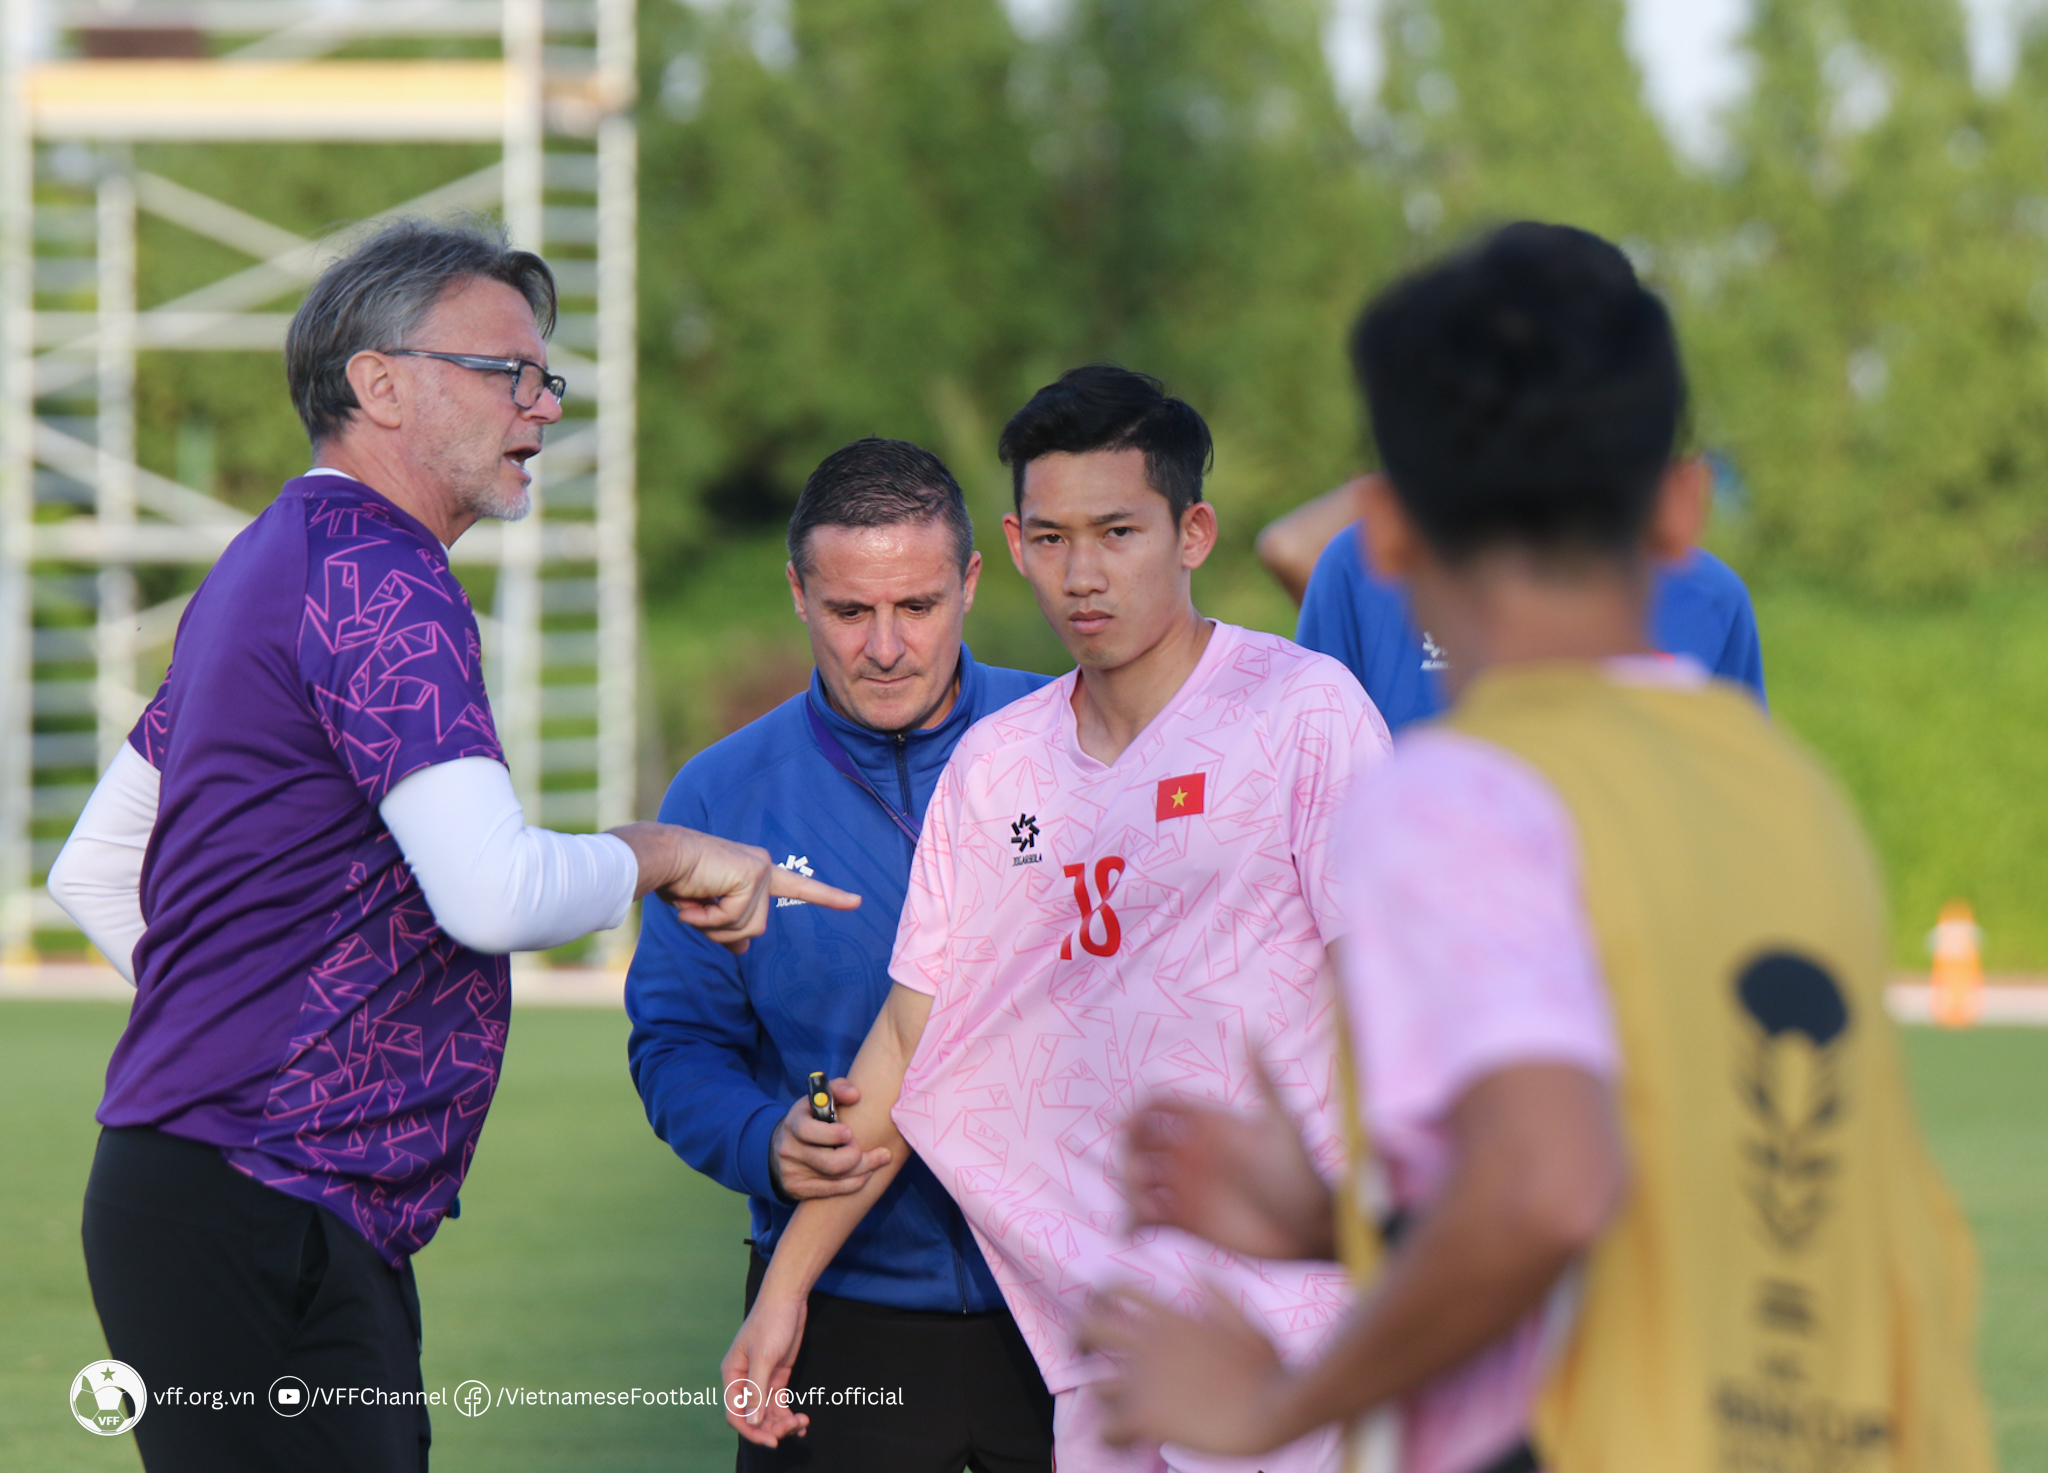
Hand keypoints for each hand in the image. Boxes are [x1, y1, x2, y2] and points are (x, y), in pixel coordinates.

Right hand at [610, 823, 859, 952]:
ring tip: (695, 903)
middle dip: (721, 929)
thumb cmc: (679, 880)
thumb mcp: (706, 911)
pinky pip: (734, 919)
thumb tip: (745, 949)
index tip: (857, 902)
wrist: (661, 858)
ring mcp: (762, 870)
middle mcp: (766, 868)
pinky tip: (697, 899)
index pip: (800, 887)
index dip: (828, 897)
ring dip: (714, 925)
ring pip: (748, 927)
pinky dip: (709, 918)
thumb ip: (728, 927)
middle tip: (696, 909)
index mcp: (758, 872)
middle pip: (757, 927)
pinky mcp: (753, 875)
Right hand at [721, 1287, 810, 1446]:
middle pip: (753, 1416)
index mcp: (732, 1374)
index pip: (736, 1413)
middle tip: (792, 1428)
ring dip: (782, 1422)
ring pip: (767, 1412)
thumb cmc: (771, 1322)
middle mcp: (744, 1380)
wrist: (788, 1297)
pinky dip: (788, 1414)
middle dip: (771, 1427)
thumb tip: (753, 1421)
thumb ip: (757, 1390)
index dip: (752, 1430)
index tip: (772, 1440)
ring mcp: (762, 1379)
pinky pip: (779, 1403)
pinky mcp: (777, 1376)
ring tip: (802, 1424)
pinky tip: (802, 1422)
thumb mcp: (764, 1357)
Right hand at [770, 1079, 892, 1199]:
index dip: (831, 1134)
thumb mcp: (821, 1098)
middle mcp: (788, 1148)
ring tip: (879, 1159)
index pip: (807, 1130)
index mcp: (794, 1122)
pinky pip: (832, 1191)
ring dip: (863, 1169)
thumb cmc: (814, 1117)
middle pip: (829, 1162)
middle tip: (868, 1148)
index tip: (849, 1132)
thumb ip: (839, 1089)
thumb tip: (856, 1095)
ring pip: (834, 1178)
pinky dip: (854, 1183)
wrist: (784, 1145)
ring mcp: (791, 1171)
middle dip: (856, 1156)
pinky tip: (867, 1174)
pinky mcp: (797, 1189)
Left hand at [1076, 1283, 1296, 1455]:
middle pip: (1090, 1326)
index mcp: (1173, 1315)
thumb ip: (1218, 1296)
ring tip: (1118, 1406)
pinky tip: (1130, 1440)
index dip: (1101, 1295)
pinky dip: (1113, 1436)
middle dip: (1080, 1336)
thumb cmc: (1267, 1368)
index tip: (1101, 1306)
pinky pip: (1108, 1429)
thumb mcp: (1245, 1320)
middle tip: (1083, 1351)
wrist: (1275, 1407)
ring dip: (1105, 1397)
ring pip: (1096, 1385)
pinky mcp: (1148, 1417)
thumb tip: (1202, 1272)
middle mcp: (1151, 1341)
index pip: (1118, 1287)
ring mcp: (1146, 1379)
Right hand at [1123, 1050, 1335, 1260]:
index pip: (1159, 1106)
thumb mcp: (1281, 1123)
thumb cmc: (1298, 1171)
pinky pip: (1146, 1217)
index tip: (1133, 1128)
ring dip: (1128, 1188)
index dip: (1140, 1112)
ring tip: (1144, 1206)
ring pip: (1137, 1178)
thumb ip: (1264, 1080)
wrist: (1310, 1225)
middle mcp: (1193, 1152)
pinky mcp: (1187, 1221)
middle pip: (1139, 1141)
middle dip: (1128, 1151)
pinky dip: (1132, 1221)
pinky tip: (1133, 1230)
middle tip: (1137, 1171)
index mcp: (1207, 1124)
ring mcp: (1188, 1187)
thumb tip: (1253, 1033)